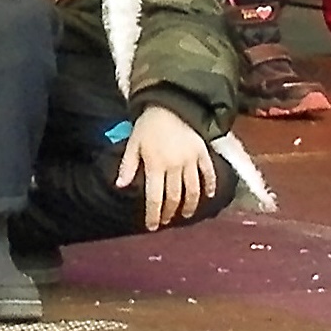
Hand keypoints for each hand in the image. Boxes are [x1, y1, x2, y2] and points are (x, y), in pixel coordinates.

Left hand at [114, 103, 220, 230]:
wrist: (170, 104)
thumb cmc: (148, 125)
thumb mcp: (133, 143)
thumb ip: (128, 166)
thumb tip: (119, 186)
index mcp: (154, 164)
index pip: (154, 197)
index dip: (153, 214)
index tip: (152, 227)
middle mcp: (174, 166)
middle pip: (174, 197)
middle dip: (170, 212)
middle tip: (167, 220)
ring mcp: (191, 161)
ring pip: (193, 190)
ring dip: (190, 205)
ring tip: (185, 214)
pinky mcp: (203, 154)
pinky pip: (209, 174)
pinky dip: (210, 186)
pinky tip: (208, 196)